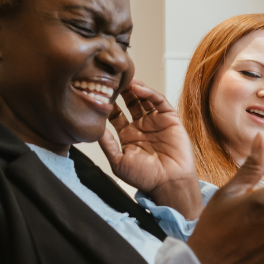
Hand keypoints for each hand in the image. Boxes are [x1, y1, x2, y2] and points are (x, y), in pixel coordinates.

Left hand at [99, 80, 202, 217]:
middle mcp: (142, 127)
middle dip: (122, 92)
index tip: (100, 95)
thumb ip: (107, 144)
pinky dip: (149, 93)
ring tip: (125, 80)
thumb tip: (94, 129)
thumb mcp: (118, 162)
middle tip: (112, 81)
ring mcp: (156, 122)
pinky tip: (139, 88)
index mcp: (129, 136)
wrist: (169, 184)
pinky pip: (159, 102)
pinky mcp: (170, 119)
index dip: (109, 105)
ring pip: (144, 99)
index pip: (117, 115)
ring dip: (135, 88)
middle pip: (130, 103)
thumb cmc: (145, 178)